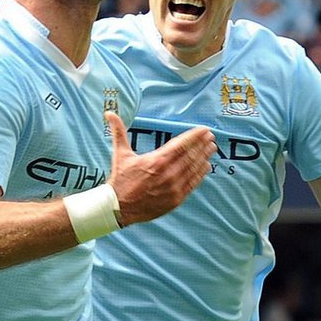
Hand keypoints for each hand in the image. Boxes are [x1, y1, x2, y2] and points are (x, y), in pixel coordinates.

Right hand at [106, 111, 215, 225]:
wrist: (119, 207)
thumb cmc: (121, 179)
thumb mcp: (121, 154)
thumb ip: (118, 132)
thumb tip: (109, 114)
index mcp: (157, 160)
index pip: (182, 144)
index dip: (195, 136)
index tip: (205, 130)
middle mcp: (168, 173)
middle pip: (192, 155)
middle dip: (203, 144)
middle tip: (211, 137)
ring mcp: (173, 187)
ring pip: (194, 169)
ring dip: (205, 157)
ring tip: (212, 148)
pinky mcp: (175, 199)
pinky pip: (192, 184)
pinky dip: (201, 174)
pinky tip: (206, 166)